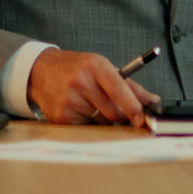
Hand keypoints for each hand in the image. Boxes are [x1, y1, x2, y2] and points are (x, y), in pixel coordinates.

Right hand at [28, 49, 158, 124]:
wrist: (40, 71)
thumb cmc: (77, 69)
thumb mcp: (103, 68)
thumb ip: (130, 86)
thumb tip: (152, 101)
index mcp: (95, 66)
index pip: (118, 89)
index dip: (133, 106)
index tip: (142, 119)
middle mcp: (80, 82)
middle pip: (112, 111)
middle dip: (121, 115)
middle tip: (121, 111)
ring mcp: (68, 100)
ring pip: (101, 121)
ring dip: (105, 118)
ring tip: (93, 104)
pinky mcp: (61, 116)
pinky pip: (87, 126)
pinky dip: (89, 122)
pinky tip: (81, 109)